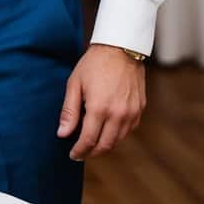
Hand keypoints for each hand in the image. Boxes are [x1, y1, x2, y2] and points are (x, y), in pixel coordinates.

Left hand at [57, 44, 145, 159]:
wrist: (120, 48)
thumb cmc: (94, 64)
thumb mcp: (75, 84)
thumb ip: (69, 111)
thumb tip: (62, 134)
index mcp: (99, 108)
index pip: (89, 140)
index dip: (79, 151)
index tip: (73, 155)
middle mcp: (118, 114)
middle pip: (105, 145)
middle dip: (92, 152)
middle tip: (81, 152)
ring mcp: (132, 113)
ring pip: (118, 140)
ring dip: (105, 145)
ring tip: (93, 142)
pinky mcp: (140, 109)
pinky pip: (128, 130)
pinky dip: (117, 134)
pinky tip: (107, 129)